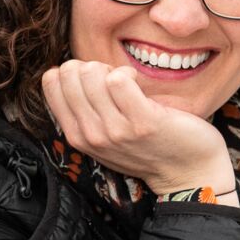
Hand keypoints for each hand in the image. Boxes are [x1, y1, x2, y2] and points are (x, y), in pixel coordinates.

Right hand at [41, 59, 233, 194]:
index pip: (51, 81)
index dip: (74, 71)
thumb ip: (83, 112)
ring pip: (91, 73)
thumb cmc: (147, 148)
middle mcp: (91, 135)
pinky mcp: (141, 123)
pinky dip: (128, 74)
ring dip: (111, 69)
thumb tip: (66, 71)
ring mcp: (115, 131)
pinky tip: (139, 85)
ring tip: (127, 83)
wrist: (188, 172)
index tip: (95, 82)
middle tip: (113, 81)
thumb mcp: (104, 137)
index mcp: (76, 136)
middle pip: (69, 72)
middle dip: (91, 66)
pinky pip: (119, 80)